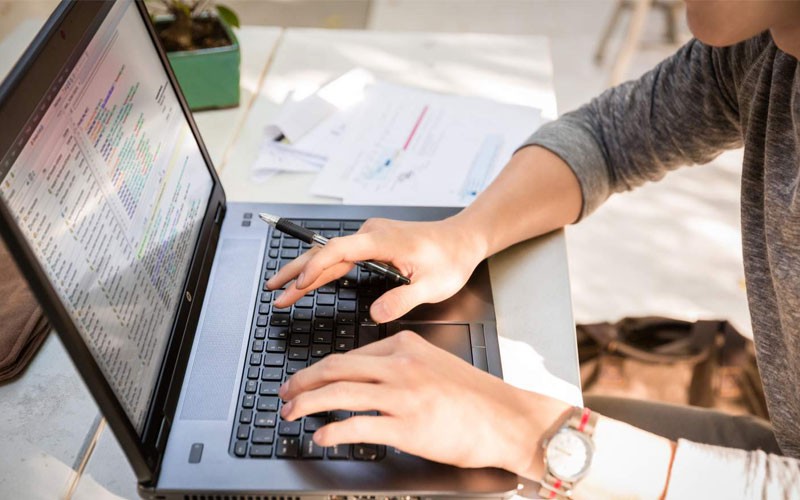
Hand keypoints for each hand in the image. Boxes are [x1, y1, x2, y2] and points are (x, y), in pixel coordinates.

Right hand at [266, 216, 487, 322]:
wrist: (463, 240)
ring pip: (329, 255)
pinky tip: (308, 281)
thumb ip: (402, 299)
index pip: (339, 251)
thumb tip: (375, 314)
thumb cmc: (450, 258)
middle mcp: (372, 235)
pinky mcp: (373, 244)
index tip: (300, 284)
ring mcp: (371, 238)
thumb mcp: (433, 285)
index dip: (317, 268)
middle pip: (325, 252)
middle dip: (297, 271)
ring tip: (281, 289)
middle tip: (274, 289)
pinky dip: (321, 270)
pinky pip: (340, 257)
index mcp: (383, 240)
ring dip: (305, 272)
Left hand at [278, 330, 570, 477]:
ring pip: (340, 393)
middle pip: (336, 368)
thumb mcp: (435, 364)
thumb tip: (367, 378)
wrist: (506, 419)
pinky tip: (320, 436)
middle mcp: (400, 366)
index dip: (320, 369)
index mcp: (406, 346)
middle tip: (285, 392)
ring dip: (307, 403)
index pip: (350, 354)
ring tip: (290, 412)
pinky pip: (357, 425)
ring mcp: (402, 396)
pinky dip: (332, 430)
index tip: (306, 379)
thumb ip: (401, 365)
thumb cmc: (475, 397)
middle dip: (303, 381)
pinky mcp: (407, 426)